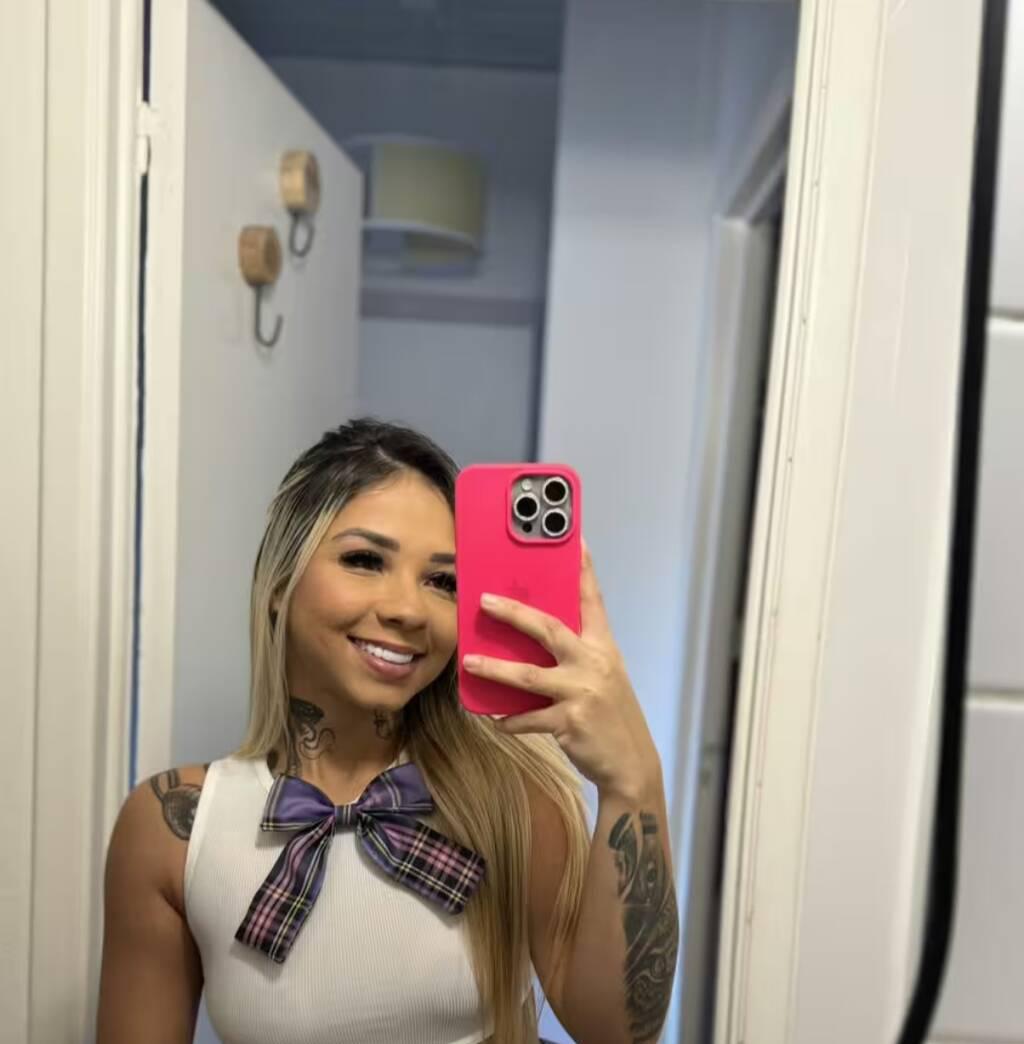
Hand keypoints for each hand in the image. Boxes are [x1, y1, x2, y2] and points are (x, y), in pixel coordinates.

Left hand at [462, 540, 661, 800]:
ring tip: (469, 662)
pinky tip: (495, 720)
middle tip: (485, 600)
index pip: (592, 600)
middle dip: (514, 613)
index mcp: (603, 647)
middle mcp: (593, 663)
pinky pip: (530, 718)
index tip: (574, 539)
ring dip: (495, 668)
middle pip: (548, 628)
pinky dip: (510, 720)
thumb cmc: (611, 715)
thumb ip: (576, 655)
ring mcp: (582, 692)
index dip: (584, 569)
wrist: (632, 764)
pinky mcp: (570, 721)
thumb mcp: (604, 676)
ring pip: (528, 675)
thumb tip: (535, 638)